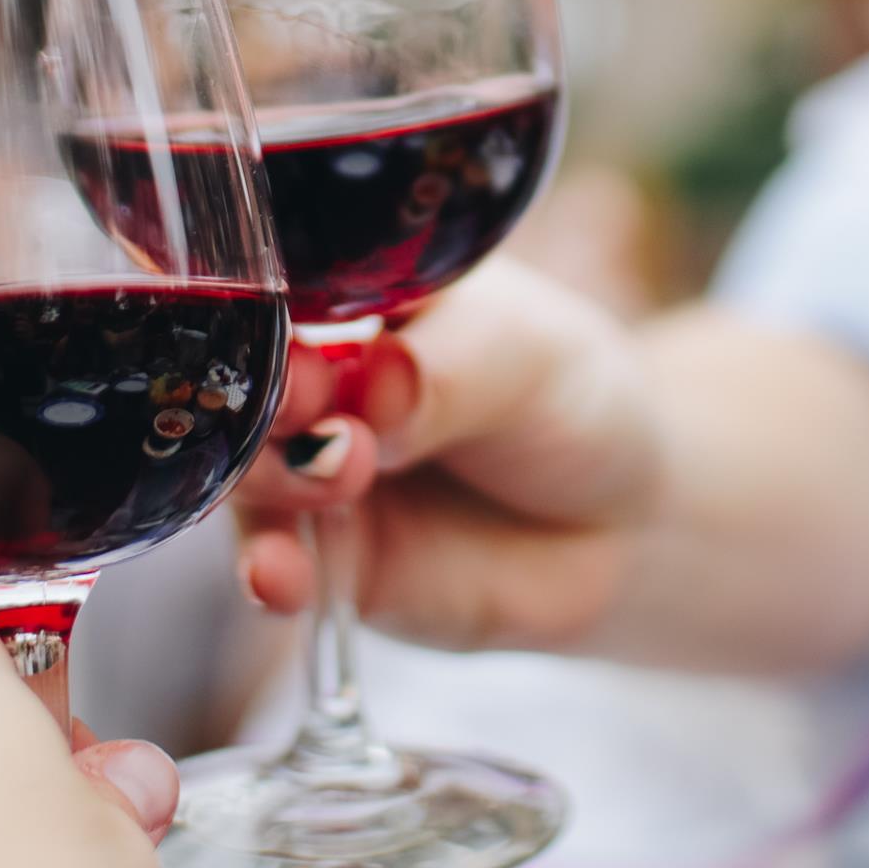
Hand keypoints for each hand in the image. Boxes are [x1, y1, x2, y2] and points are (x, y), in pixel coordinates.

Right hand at [233, 259, 660, 654]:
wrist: (625, 521)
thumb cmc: (571, 401)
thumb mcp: (527, 357)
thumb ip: (448, 371)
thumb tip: (377, 384)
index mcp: (348, 297)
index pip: (273, 288)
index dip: (271, 312)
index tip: (304, 340)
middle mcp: (315, 382)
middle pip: (243, 384)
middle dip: (267, 398)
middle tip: (316, 406)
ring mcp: (311, 472)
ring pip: (246, 474)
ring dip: (271, 478)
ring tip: (339, 475)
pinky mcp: (326, 559)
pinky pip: (275, 567)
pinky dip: (271, 573)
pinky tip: (283, 579)